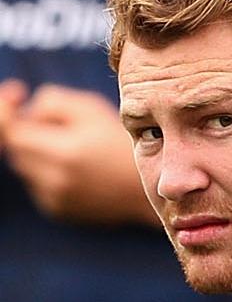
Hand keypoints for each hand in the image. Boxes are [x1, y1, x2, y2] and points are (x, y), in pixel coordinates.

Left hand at [3, 84, 156, 225]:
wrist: (148, 188)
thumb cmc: (123, 142)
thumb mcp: (95, 110)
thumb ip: (53, 103)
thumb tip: (25, 110)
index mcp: (65, 152)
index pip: (10, 131)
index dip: (5, 110)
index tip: (17, 91)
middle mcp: (55, 180)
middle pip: (16, 148)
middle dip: (28, 128)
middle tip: (57, 120)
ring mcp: (54, 198)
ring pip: (25, 166)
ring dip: (38, 150)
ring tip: (76, 147)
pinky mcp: (57, 210)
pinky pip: (38, 183)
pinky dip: (48, 170)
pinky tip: (79, 167)